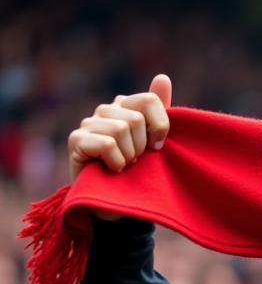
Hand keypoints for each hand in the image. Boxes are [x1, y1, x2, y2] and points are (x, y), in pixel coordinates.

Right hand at [68, 73, 172, 217]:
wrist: (116, 206)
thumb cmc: (138, 175)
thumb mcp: (153, 145)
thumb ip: (158, 113)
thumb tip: (163, 77)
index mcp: (125, 107)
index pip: (149, 101)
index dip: (160, 126)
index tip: (159, 147)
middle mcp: (105, 110)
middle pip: (137, 119)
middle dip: (143, 147)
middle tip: (136, 162)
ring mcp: (88, 124)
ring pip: (122, 130)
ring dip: (130, 157)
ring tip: (125, 166)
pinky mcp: (76, 140)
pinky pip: (107, 144)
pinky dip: (116, 162)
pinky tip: (113, 170)